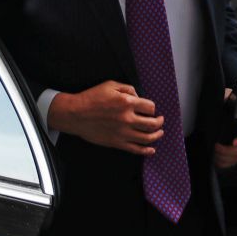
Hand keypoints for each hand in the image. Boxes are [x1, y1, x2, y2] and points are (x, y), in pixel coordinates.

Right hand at [48, 81, 164, 155]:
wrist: (76, 114)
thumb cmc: (91, 98)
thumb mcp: (110, 85)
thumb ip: (128, 89)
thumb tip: (138, 97)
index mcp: (127, 103)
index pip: (150, 107)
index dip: (152, 108)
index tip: (150, 109)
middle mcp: (127, 119)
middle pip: (152, 124)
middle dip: (159, 122)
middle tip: (160, 121)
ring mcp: (123, 133)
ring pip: (148, 138)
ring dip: (157, 135)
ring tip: (159, 133)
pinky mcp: (117, 143)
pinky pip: (136, 149)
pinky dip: (146, 150)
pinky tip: (151, 149)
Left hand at [214, 88, 236, 167]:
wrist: (234, 102)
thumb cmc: (231, 99)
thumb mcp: (229, 95)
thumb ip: (228, 97)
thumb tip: (225, 99)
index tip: (233, 142)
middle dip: (228, 151)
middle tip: (215, 148)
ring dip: (226, 158)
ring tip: (214, 154)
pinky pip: (235, 159)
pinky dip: (226, 162)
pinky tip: (217, 160)